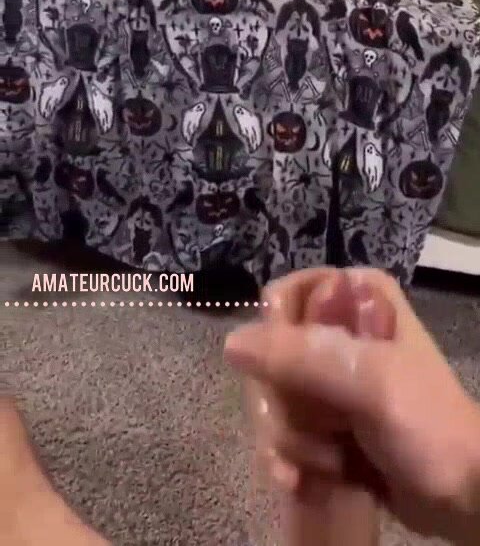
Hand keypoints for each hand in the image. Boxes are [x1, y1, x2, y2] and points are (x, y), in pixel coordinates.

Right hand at [225, 269, 479, 543]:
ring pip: (270, 397)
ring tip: (327, 462)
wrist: (463, 494)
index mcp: (356, 295)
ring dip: (291, 438)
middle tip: (317, 431)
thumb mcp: (370, 382)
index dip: (277, 340)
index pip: (281, 299)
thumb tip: (231, 343)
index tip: (295, 377)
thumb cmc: (426, 425)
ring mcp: (329, 376)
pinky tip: (299, 480)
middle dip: (283, 403)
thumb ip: (303, 356)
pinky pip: (280, 428)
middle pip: (268, 353)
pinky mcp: (325, 418)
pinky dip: (287, 458)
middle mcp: (338, 327)